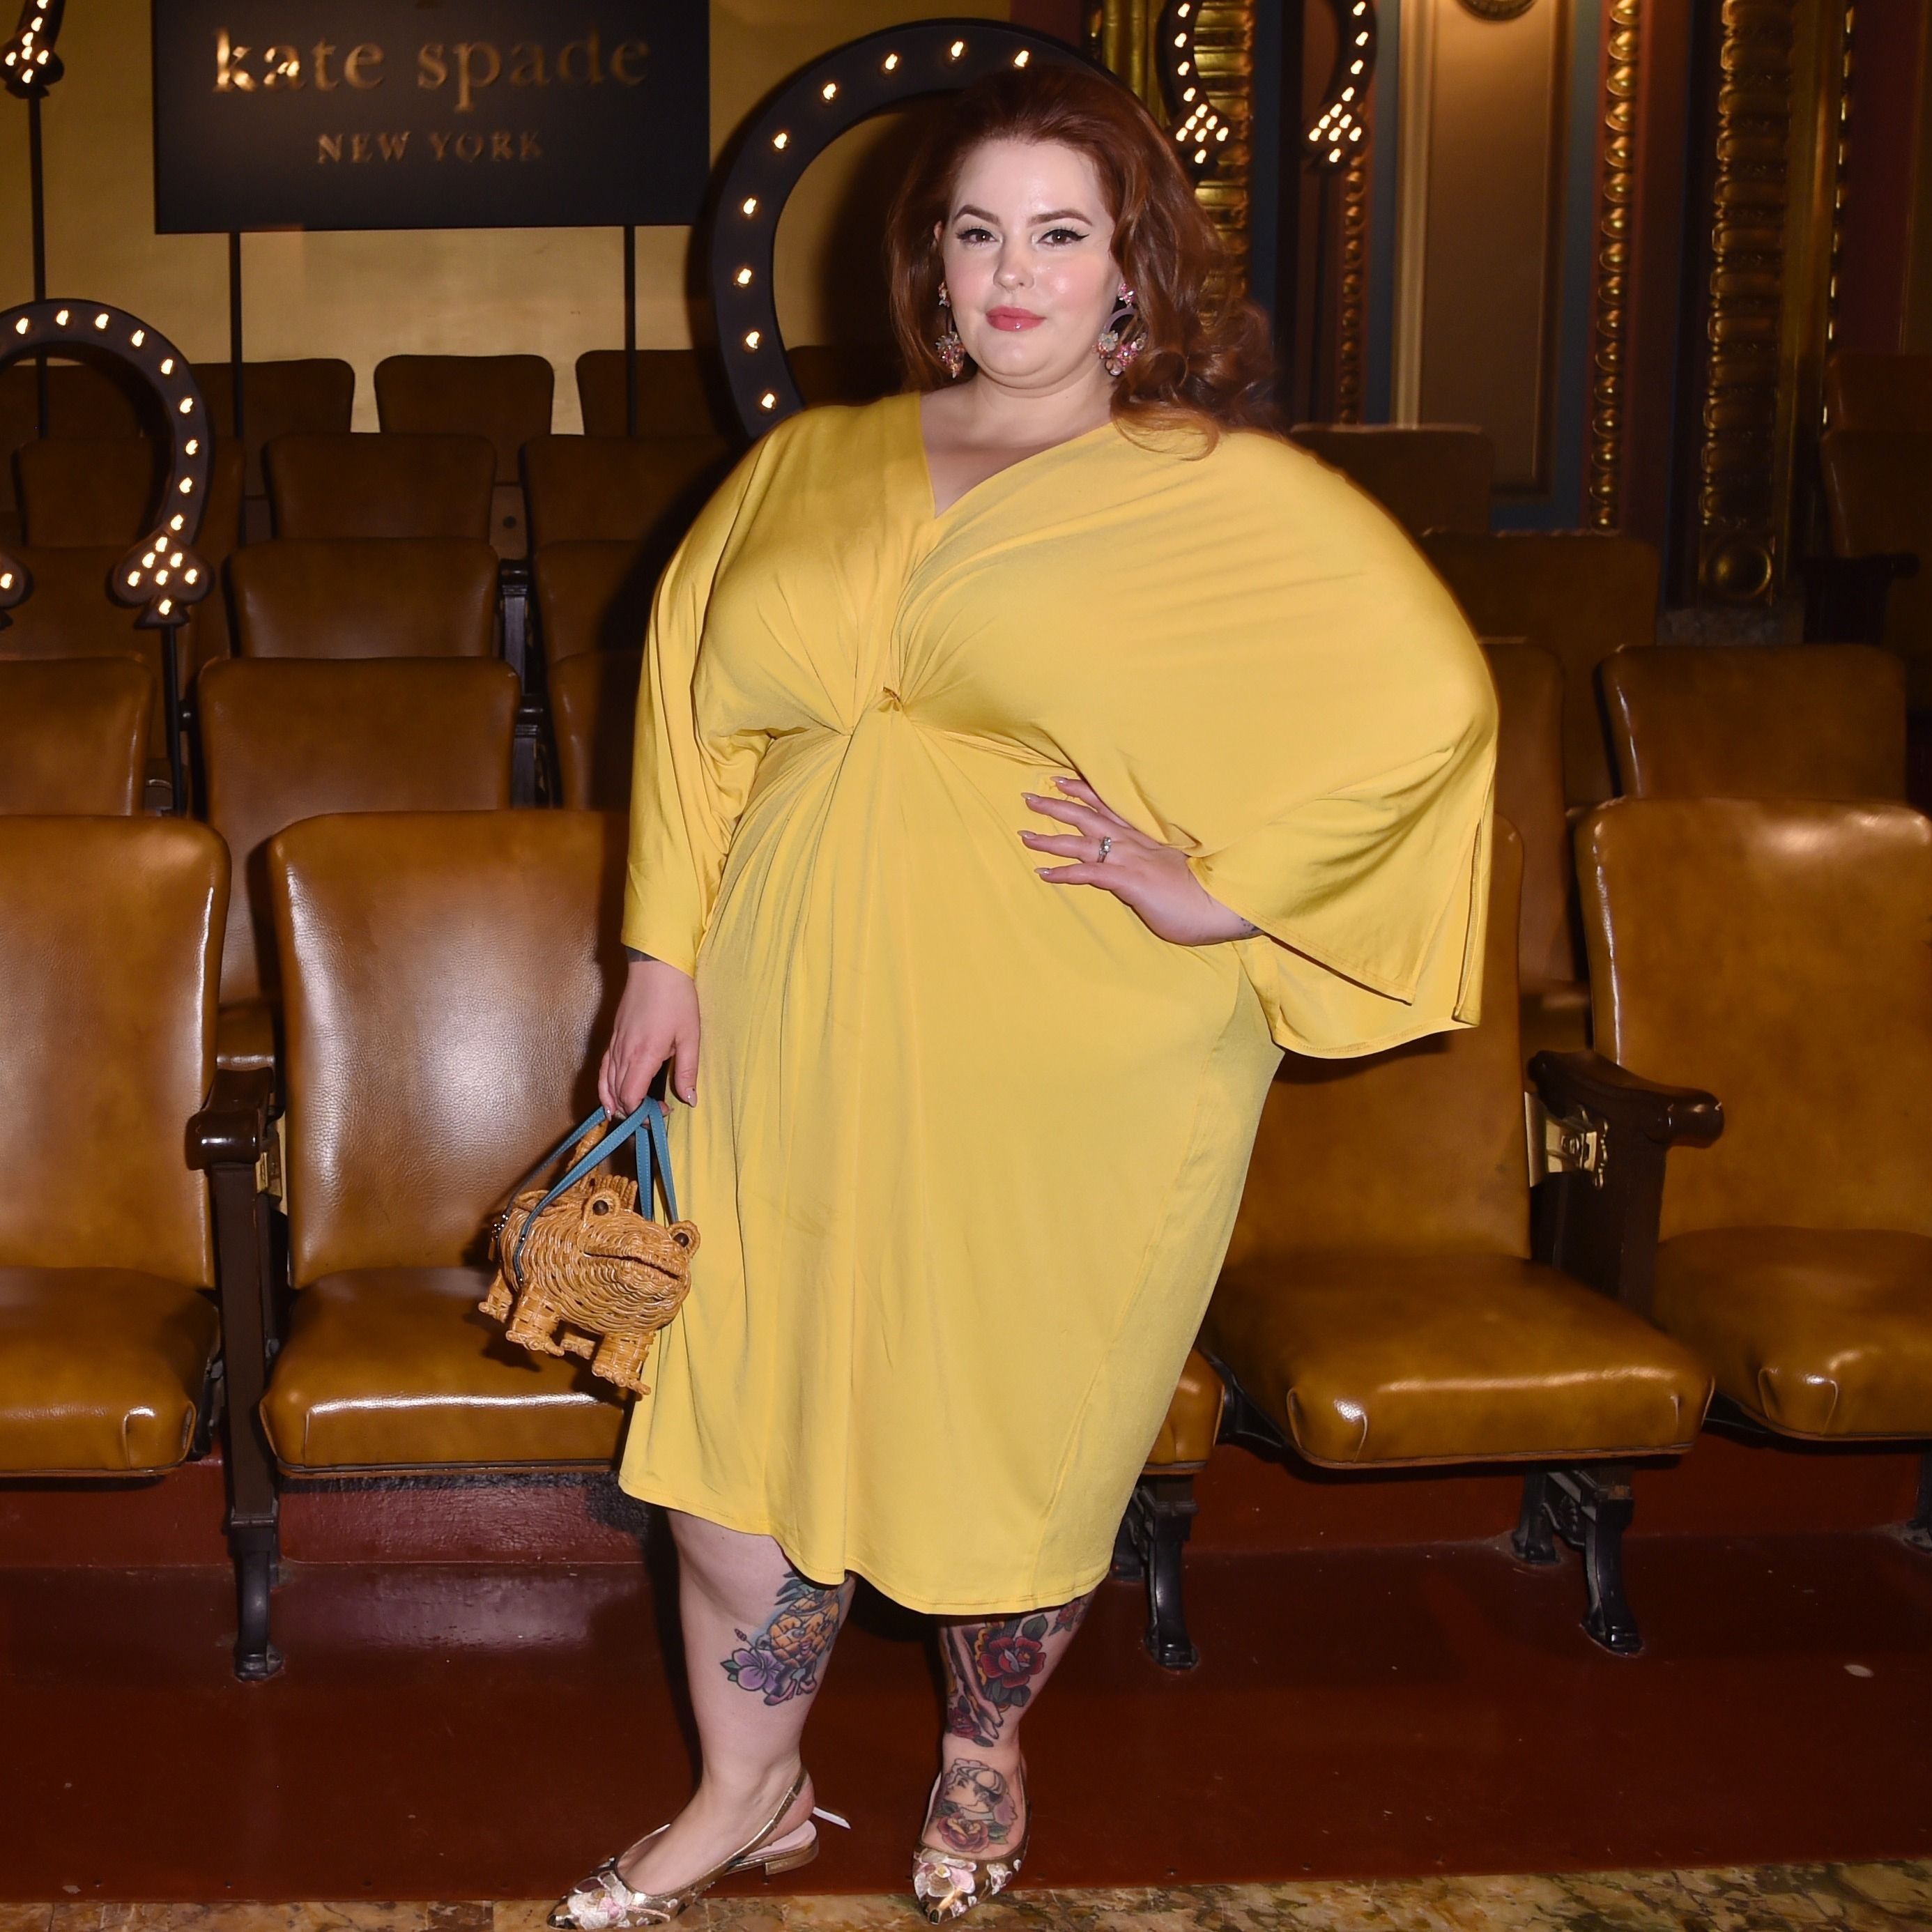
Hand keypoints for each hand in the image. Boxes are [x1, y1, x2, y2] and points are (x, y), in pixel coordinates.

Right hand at [598, 955, 701, 1113]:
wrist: (656, 968)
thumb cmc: (677, 999)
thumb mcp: (690, 1036)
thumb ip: (687, 1071)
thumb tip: (690, 1100)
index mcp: (643, 1055)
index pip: (630, 1097)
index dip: (641, 1113)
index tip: (661, 1114)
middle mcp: (623, 1053)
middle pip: (617, 1095)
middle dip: (633, 1112)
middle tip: (654, 1115)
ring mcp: (615, 1045)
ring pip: (606, 1084)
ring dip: (617, 1103)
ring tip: (632, 1114)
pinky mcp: (612, 1038)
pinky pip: (603, 1069)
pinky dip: (604, 1088)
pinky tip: (609, 1098)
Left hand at [1019, 776, 1260, 945]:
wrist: (1220, 903)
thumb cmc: (1202, 890)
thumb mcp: (1174, 866)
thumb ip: (1152, 860)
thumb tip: (1137, 865)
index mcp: (1146, 836)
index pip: (1108, 806)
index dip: (1083, 791)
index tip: (1061, 780)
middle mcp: (1133, 842)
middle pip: (1087, 816)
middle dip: (1055, 805)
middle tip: (1028, 797)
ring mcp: (1129, 859)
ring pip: (1080, 842)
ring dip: (1049, 838)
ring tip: (1023, 835)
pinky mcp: (1127, 881)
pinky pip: (1088, 873)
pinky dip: (1062, 872)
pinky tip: (1042, 872)